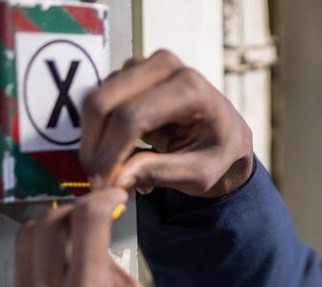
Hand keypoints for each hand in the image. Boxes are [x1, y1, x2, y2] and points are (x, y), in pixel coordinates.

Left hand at [7, 189, 155, 286]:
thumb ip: (110, 266)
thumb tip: (95, 235)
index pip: (86, 222)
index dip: (101, 199)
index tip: (110, 196)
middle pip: (47, 224)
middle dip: (71, 210)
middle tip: (90, 214)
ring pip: (26, 242)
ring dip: (50, 230)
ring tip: (72, 238)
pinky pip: (23, 270)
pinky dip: (42, 259)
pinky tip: (62, 271)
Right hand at [80, 49, 253, 197]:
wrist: (227, 136)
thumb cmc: (218, 154)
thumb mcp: (198, 174)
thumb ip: (159, 173)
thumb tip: (116, 179)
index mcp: (190, 88)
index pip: (131, 117)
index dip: (110, 154)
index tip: (102, 184)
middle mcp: (165, 66)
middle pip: (104, 102)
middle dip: (94, 146)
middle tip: (96, 181)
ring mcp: (144, 66)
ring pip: (96, 102)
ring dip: (96, 142)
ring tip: (118, 173)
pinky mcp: (129, 75)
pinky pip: (100, 104)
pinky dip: (101, 134)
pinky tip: (122, 156)